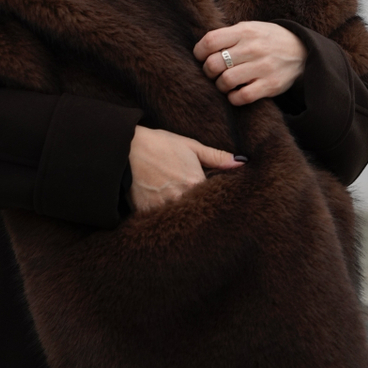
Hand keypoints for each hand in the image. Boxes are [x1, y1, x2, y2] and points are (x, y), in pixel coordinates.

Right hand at [128, 125, 243, 213]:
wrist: (125, 148)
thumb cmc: (159, 144)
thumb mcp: (190, 145)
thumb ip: (216, 157)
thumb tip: (242, 163)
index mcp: (195, 182)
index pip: (215, 200)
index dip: (217, 202)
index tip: (222, 204)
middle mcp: (181, 198)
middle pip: (199, 213)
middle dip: (204, 213)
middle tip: (209, 215)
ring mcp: (163, 208)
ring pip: (182, 221)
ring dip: (187, 220)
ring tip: (189, 217)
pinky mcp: (147, 214)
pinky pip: (162, 223)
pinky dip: (167, 222)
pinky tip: (171, 221)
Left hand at [193, 21, 307, 105]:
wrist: (302, 51)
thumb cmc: (268, 39)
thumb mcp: (250, 28)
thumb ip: (229, 35)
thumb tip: (202, 49)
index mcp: (245, 31)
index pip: (210, 41)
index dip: (199, 52)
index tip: (201, 57)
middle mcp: (253, 48)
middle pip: (214, 63)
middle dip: (208, 71)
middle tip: (213, 73)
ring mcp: (262, 67)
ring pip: (225, 81)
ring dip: (220, 86)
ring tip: (224, 83)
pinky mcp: (270, 85)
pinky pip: (242, 97)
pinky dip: (233, 98)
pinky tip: (235, 93)